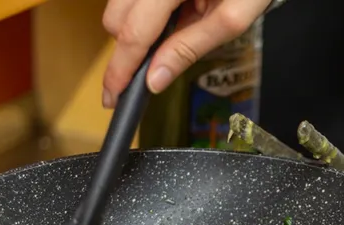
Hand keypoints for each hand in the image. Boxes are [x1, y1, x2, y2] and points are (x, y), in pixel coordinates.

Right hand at [102, 0, 269, 107]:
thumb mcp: (232, 19)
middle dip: (130, 48)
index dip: (122, 68)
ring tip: (180, 24)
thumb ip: (190, 48)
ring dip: (138, 28)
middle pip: (116, 18)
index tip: (112, 97)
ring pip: (119, 6)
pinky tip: (176, 12)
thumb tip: (155, 80)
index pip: (134, 31)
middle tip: (157, 63)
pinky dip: (145, 13)